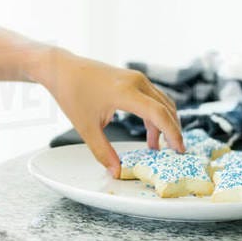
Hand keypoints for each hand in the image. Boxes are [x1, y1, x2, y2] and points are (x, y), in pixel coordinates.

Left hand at [42, 50, 182, 178]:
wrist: (62, 69)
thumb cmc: (72, 93)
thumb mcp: (86, 127)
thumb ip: (103, 151)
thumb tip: (117, 171)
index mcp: (126, 92)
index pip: (159, 114)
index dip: (173, 134)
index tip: (179, 150)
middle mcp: (136, 82)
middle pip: (166, 108)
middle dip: (173, 131)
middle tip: (174, 152)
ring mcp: (136, 78)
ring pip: (162, 102)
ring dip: (164, 123)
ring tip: (155, 146)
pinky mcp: (133, 78)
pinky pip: (153, 97)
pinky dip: (156, 114)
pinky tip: (149, 131)